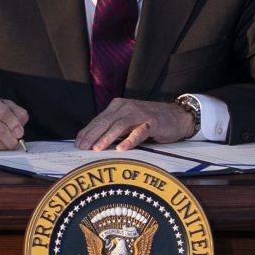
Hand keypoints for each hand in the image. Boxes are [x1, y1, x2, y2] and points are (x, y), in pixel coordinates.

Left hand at [75, 97, 195, 150]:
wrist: (176, 116)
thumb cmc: (149, 121)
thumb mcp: (128, 121)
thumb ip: (113, 127)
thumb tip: (93, 140)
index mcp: (118, 106)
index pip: (99, 119)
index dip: (87, 131)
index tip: (77, 143)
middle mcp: (127, 107)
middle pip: (106, 122)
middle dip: (92, 135)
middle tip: (82, 147)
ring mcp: (140, 114)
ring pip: (119, 126)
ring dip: (106, 138)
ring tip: (96, 149)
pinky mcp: (152, 122)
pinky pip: (139, 132)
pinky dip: (130, 140)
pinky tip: (122, 148)